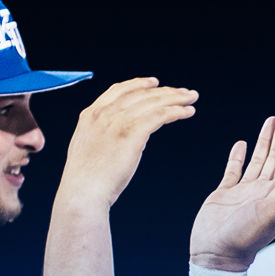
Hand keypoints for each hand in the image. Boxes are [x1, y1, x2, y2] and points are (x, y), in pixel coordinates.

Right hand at [60, 77, 198, 206]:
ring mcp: (117, 121)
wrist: (83, 192)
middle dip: (164, 91)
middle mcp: (104, 113)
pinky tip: (188, 112)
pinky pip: (160, 115)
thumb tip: (120, 138)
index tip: (155, 83)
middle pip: (140, 94)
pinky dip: (176, 111)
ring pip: (153, 102)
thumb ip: (102, 137)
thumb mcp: (88, 150)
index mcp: (90, 115)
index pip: (118, 91)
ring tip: (191, 98)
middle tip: (183, 92)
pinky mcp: (132, 132)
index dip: (138, 84)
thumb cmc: (86, 181)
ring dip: (175, 98)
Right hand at [189, 106, 274, 271]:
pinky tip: (241, 144)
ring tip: (270, 119)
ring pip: (258, 159)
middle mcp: (263, 190)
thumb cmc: (244, 238)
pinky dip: (238, 156)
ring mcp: (244, 192)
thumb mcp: (269, 213)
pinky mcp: (225, 194)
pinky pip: (233, 170)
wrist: (216, 256)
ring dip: (265, 140)